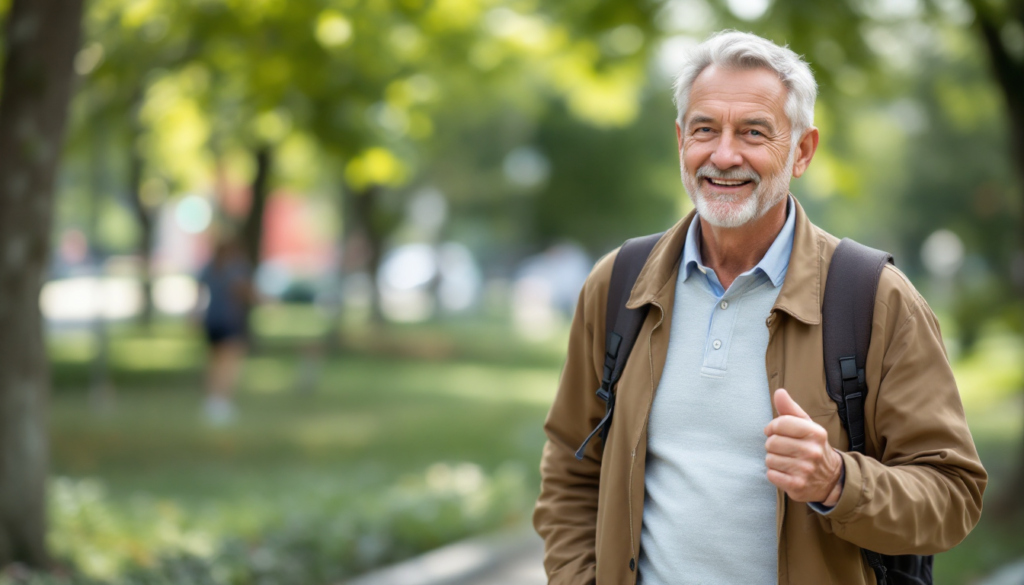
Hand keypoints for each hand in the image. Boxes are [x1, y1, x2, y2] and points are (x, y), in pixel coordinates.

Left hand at [763, 389, 843, 505]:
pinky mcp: (798, 486)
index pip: (780, 423)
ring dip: (773, 460)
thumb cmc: (812, 446)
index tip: (774, 432)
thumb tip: (779, 392)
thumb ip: (790, 409)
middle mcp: (813, 451)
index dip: (772, 427)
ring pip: (770, 459)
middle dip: (773, 445)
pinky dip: (774, 474)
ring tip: (786, 461)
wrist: (831, 478)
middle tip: (783, 449)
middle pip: (772, 442)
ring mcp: (806, 470)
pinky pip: (771, 475)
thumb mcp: (806, 426)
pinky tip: (786, 473)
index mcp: (815, 433)